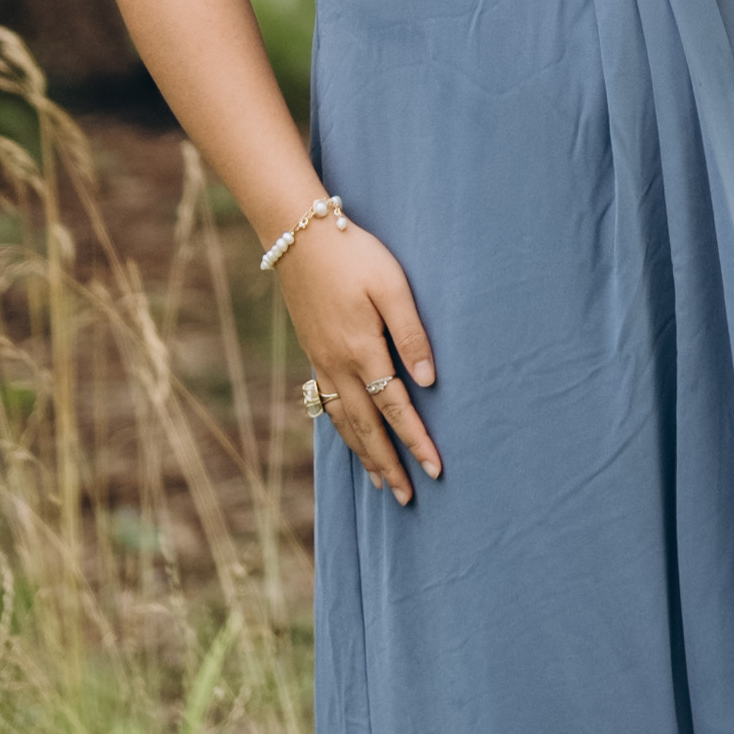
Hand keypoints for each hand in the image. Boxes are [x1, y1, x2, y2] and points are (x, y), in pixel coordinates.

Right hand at [278, 211, 439, 501]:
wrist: (298, 236)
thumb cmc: (354, 254)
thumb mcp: (392, 285)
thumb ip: (411, 334)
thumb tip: (428, 383)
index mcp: (361, 350)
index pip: (395, 408)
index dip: (416, 441)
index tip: (435, 470)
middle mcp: (338, 365)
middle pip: (366, 427)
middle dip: (388, 464)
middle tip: (407, 498)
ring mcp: (321, 361)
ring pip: (344, 421)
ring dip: (364, 454)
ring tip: (381, 483)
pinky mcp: (312, 352)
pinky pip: (327, 405)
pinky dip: (342, 431)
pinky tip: (350, 438)